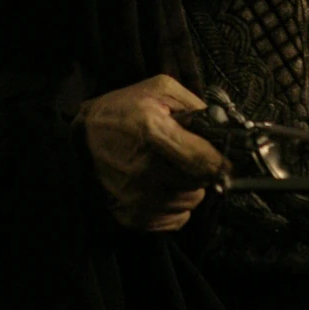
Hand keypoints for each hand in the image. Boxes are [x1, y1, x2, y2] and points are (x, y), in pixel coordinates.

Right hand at [77, 74, 226, 232]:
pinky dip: (175, 205)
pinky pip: (176, 219)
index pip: (203, 159)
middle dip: (202, 169)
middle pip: (201, 182)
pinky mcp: (133, 218)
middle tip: (187, 156)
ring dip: (188, 187)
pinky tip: (160, 187)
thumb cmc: (122, 111)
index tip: (228, 159)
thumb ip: (195, 105)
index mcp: (152, 132)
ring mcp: (138, 198)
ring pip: (191, 201)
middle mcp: (145, 170)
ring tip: (169, 169)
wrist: (81, 142)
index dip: (222, 160)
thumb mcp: (158, 90)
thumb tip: (225, 127)